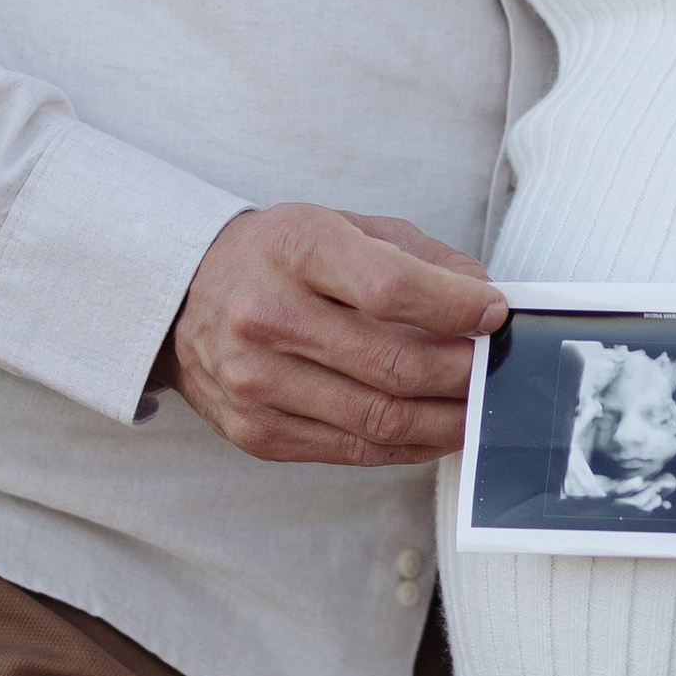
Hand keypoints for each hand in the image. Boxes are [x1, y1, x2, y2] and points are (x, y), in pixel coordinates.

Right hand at [156, 207, 505, 466]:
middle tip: (494, 370)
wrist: (181, 298)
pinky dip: (408, 445)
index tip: (494, 312)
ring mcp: (256, 382)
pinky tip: (434, 430)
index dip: (456, 307)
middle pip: (392, 365)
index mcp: (294, 249)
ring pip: (379, 419)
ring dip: (445, 420)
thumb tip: (482, 299)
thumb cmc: (277, 257)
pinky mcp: (255, 433)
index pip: (391, 288)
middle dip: (462, 373)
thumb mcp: (340, 225)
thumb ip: (416, 257)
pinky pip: (353, 451)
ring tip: (476, 407)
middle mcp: (266, 316)